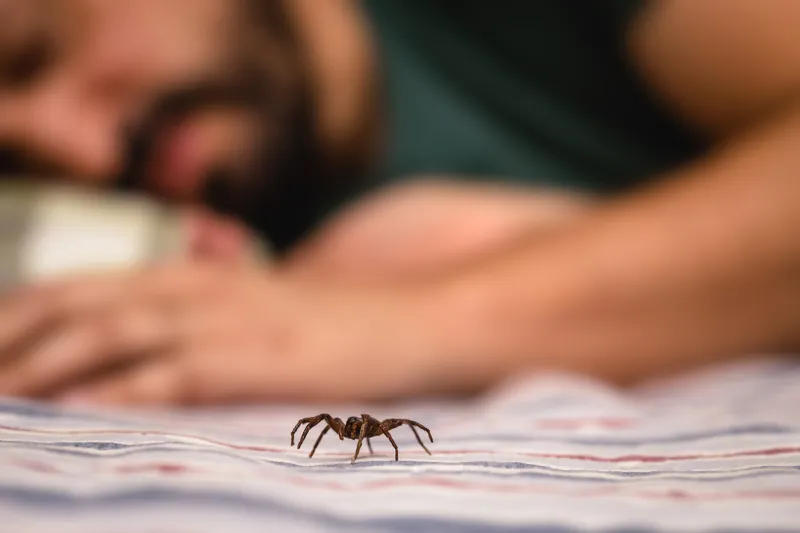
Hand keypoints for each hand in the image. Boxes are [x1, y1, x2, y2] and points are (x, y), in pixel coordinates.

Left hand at [0, 261, 439, 405]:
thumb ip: (207, 319)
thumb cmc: (339, 325)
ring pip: (116, 334)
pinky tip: (81, 412)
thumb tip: (151, 356)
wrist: (419, 320)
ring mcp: (233, 322)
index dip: (26, 311)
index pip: (91, 288)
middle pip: (85, 305)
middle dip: (15, 337)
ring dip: (45, 364)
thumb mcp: (264, 314)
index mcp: (200, 278)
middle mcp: (205, 290)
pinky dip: (121, 391)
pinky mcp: (263, 360)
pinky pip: (177, 374)